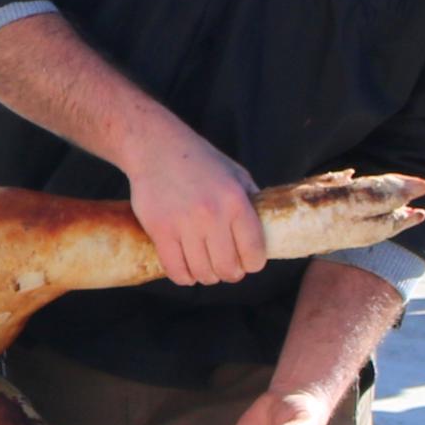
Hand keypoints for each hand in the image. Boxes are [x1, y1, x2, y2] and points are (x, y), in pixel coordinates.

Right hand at [118, 115, 266, 285]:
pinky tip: (186, 268)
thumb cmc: (200, 161)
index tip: (247, 261)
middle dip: (230, 273)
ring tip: (206, 266)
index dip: (253, 263)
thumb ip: (252, 202)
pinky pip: (176, 270)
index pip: (254, 253)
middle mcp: (212, 214)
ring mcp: (184, 223)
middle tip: (226, 267)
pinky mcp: (160, 230)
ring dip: (207, 275)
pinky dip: (184, 277)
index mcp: (235, 201)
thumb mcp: (236, 174)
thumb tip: (268, 230)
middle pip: (228, 269)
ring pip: (203, 273)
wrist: (156, 147)